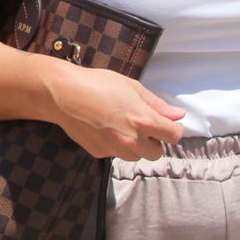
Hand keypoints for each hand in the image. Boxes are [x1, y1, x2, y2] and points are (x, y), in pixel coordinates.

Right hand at [50, 66, 183, 160]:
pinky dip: (114, 144)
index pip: (175, 136)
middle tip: (140, 125)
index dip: (172, 128)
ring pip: (135, 156)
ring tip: (119, 126)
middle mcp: (133, 140)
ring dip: (134, 145)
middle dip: (153, 141)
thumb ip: (157, 104)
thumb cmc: (96, 83)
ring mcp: (115, 149)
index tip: (164, 122)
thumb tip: (178, 115)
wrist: (61, 93)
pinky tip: (102, 128)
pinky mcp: (99, 153)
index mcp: (145, 121)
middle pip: (157, 152)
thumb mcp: (131, 87)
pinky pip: (114, 153)